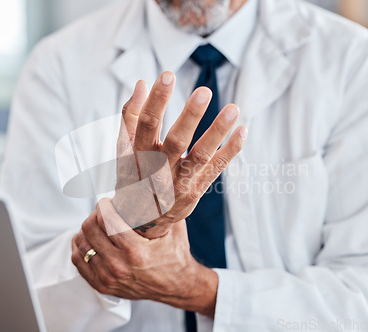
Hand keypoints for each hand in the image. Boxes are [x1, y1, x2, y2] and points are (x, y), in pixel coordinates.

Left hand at [72, 198, 218, 317]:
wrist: (178, 286)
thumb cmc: (175, 255)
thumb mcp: (174, 228)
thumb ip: (165, 205)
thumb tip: (155, 181)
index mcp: (135, 252)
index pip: (105, 220)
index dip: (103, 205)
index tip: (108, 202)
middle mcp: (119, 266)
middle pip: (89, 228)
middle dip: (95, 214)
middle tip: (104, 212)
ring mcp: (108, 277)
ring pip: (81, 243)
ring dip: (87, 229)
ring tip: (98, 224)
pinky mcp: (102, 285)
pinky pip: (78, 260)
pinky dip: (80, 246)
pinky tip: (89, 239)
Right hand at [113, 72, 247, 238]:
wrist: (139, 220)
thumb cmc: (133, 175)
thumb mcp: (124, 149)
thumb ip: (131, 116)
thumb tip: (142, 83)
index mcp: (137, 156)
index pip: (146, 125)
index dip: (156, 100)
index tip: (168, 75)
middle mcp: (157, 171)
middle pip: (175, 142)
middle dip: (189, 117)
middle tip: (204, 91)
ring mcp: (178, 183)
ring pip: (200, 156)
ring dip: (217, 132)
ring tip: (233, 108)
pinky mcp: (195, 191)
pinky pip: (215, 170)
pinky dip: (230, 151)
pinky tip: (243, 130)